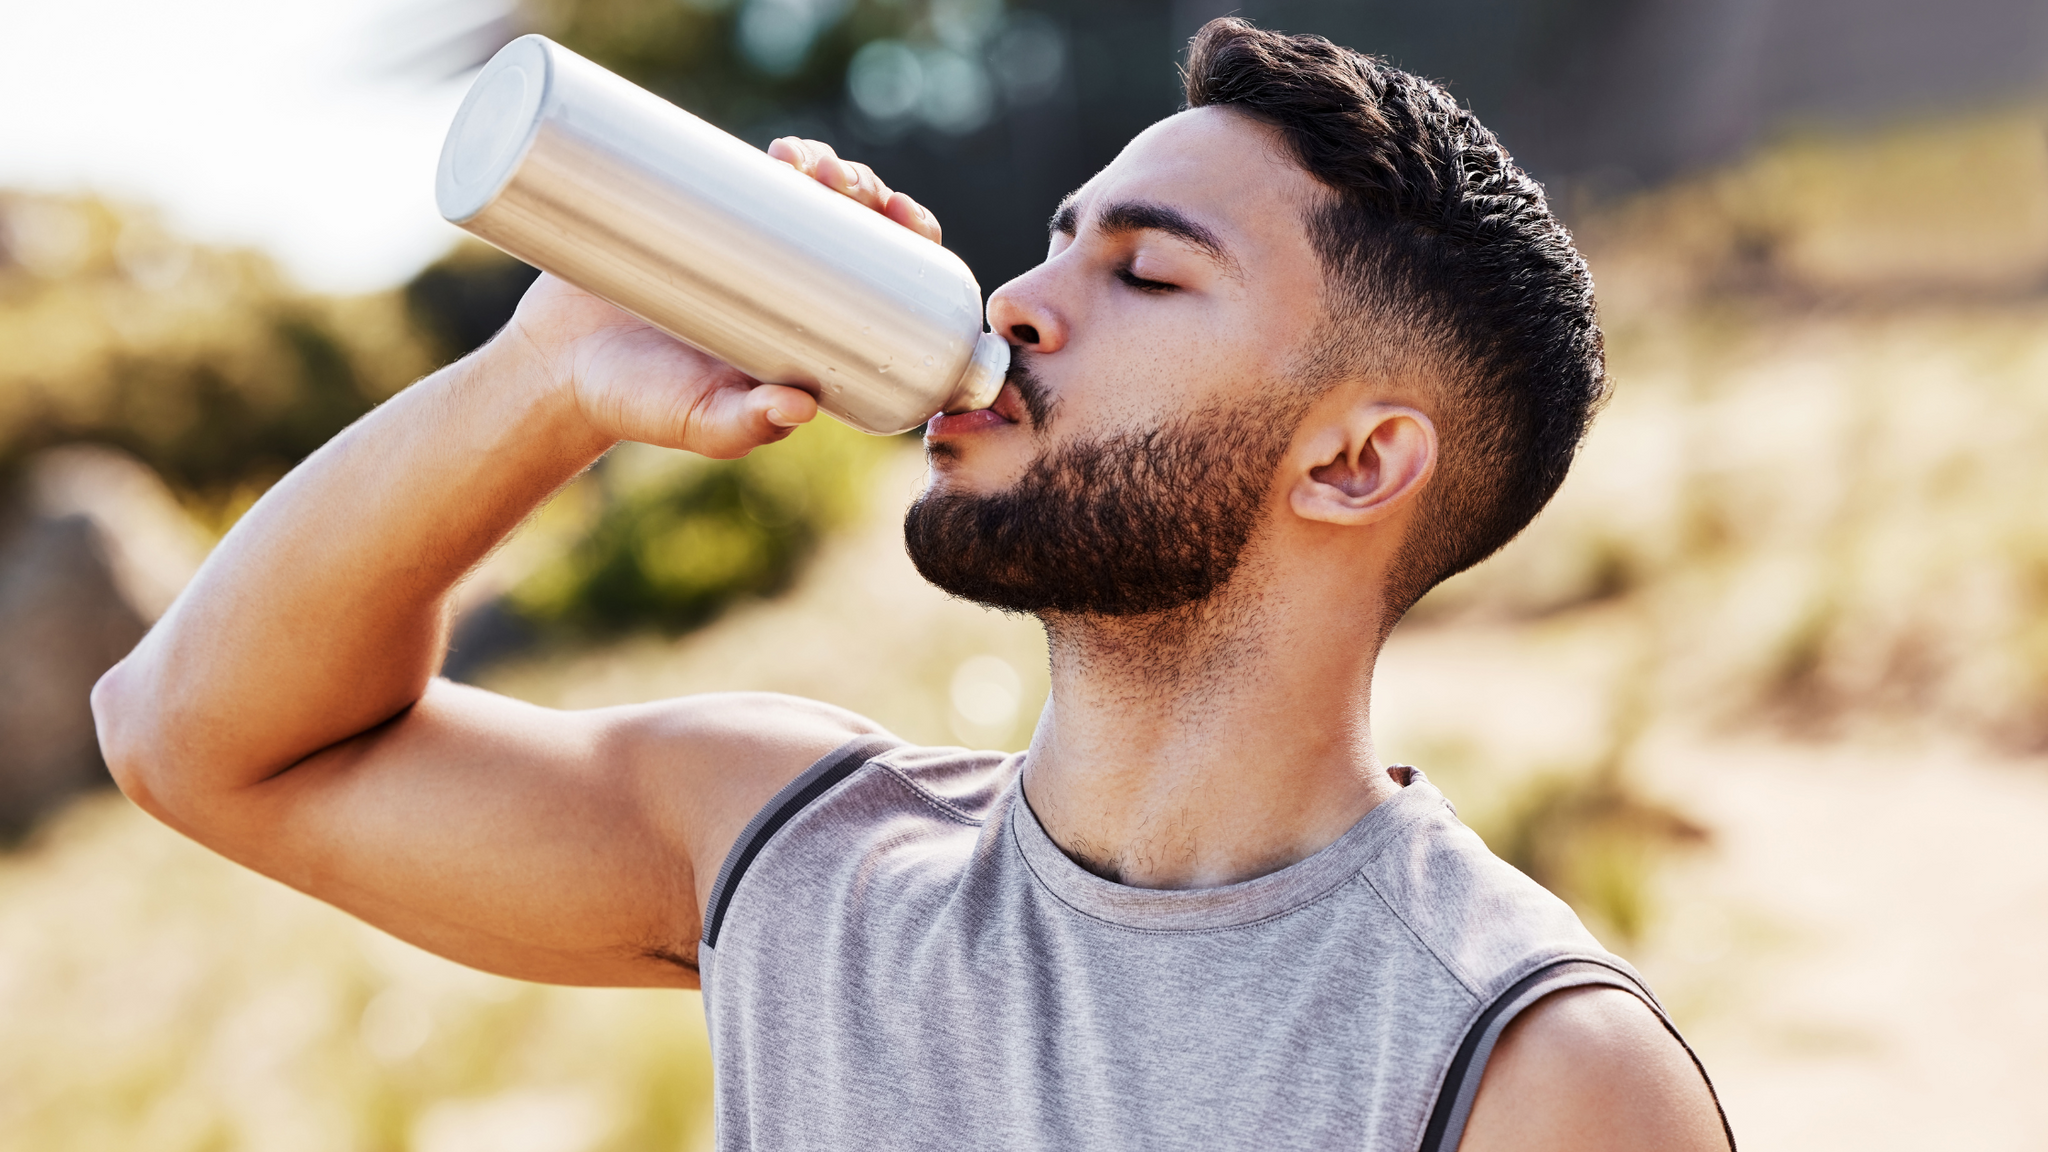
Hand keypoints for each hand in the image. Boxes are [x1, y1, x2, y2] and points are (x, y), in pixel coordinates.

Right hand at [490, 139, 943, 459]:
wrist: (555, 368)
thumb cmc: (637, 407)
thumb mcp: (699, 423)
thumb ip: (744, 425)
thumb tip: (801, 408)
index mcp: (812, 335)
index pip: (887, 281)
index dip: (910, 244)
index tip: (909, 221)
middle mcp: (788, 287)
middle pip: (854, 228)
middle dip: (869, 194)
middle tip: (851, 186)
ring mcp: (746, 247)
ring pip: (809, 195)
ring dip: (829, 169)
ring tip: (811, 165)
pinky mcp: (699, 215)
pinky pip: (752, 178)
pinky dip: (778, 160)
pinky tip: (788, 152)